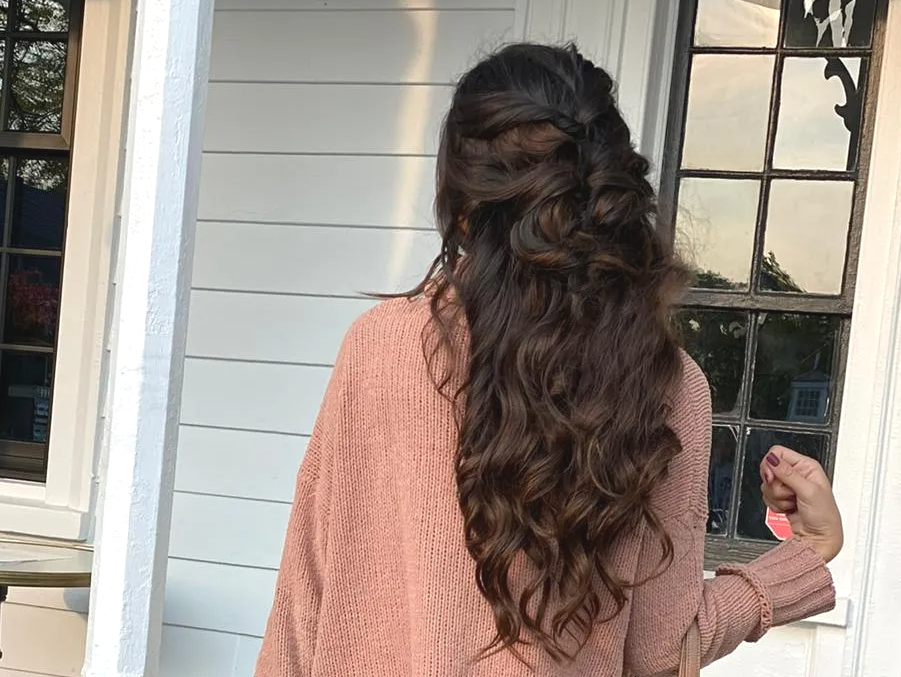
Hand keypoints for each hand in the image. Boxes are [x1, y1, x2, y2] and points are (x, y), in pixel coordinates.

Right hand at [759, 445, 842, 562]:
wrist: (819, 537)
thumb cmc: (824, 516)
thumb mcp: (808, 491)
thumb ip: (788, 474)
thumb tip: (773, 458)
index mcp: (806, 466)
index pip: (777, 453)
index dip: (771, 464)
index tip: (772, 478)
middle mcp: (796, 473)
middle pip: (769, 470)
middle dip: (775, 485)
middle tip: (788, 494)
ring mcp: (788, 486)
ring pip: (767, 485)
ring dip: (776, 498)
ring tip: (792, 503)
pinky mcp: (781, 497)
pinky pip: (767, 496)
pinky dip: (775, 504)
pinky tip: (788, 508)